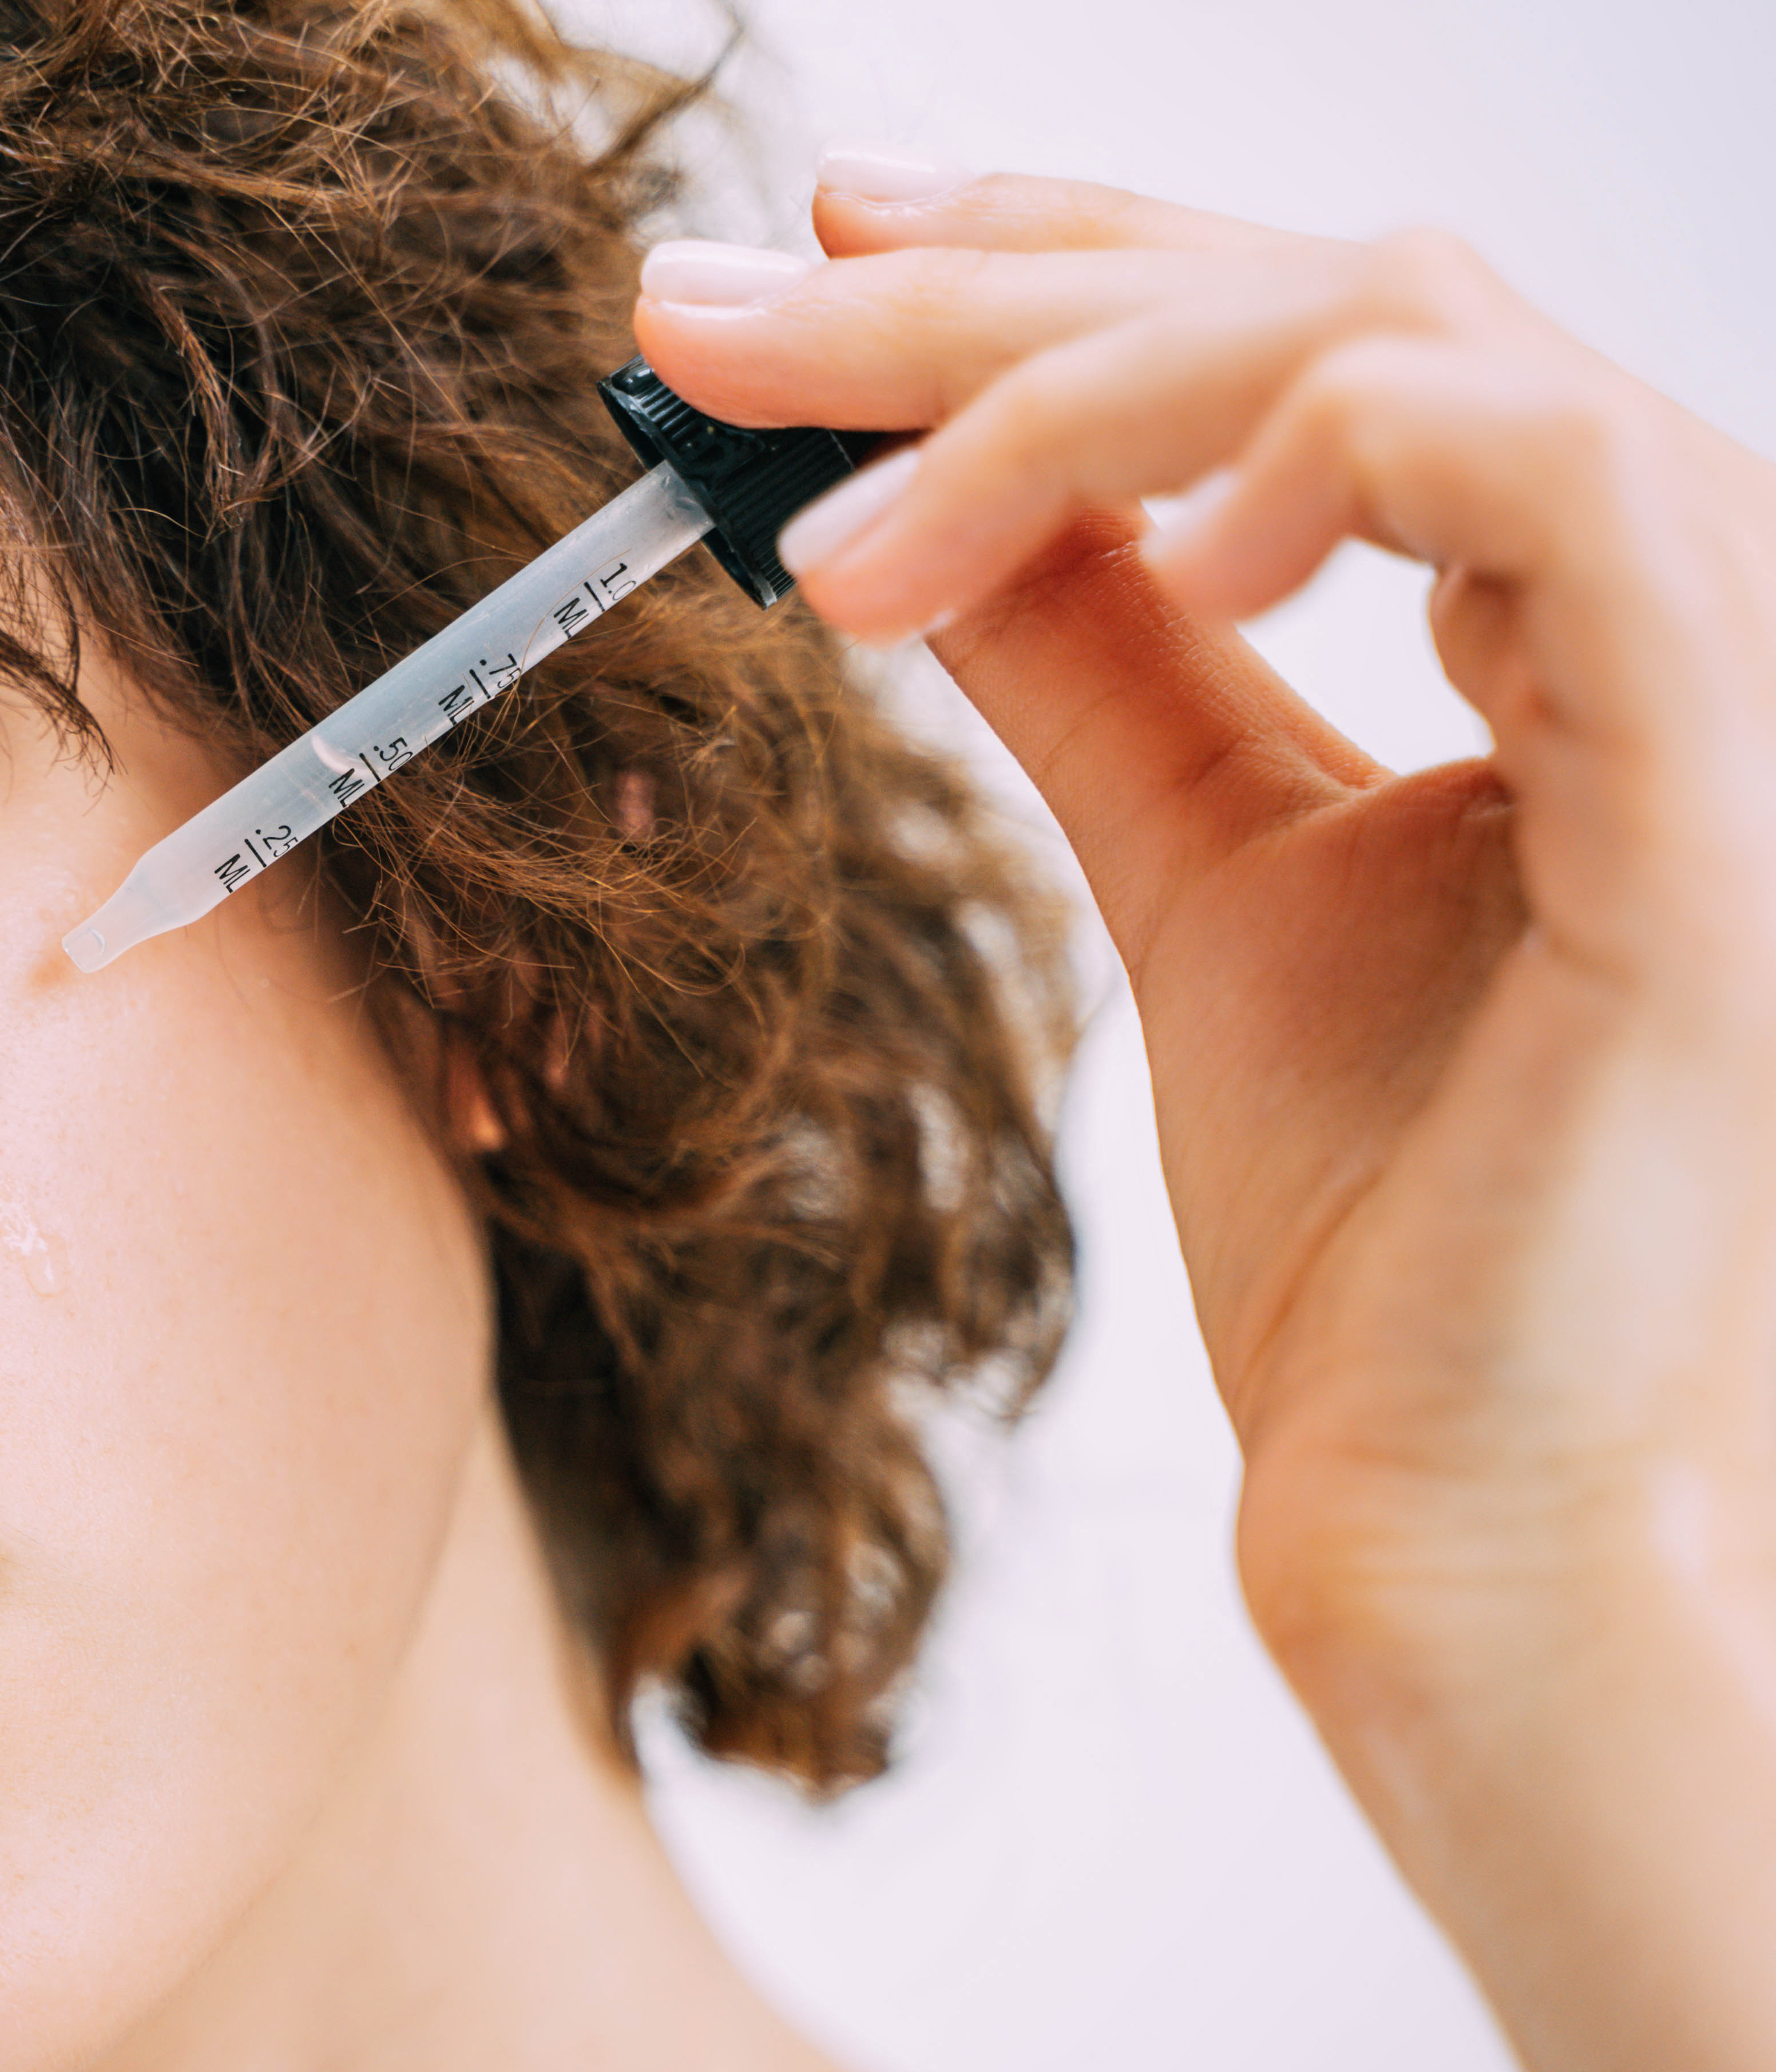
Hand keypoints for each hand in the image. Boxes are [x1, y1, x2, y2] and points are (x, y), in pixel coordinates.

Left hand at [633, 161, 1775, 2071]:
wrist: (1454, 1493)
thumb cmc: (1375, 1216)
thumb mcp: (1190, 863)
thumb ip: (1087, 659)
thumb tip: (903, 499)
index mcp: (1545, 600)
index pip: (1291, 323)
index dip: (1045, 251)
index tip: (801, 258)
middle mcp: (1652, 586)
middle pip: (1314, 289)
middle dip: (983, 289)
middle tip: (721, 318)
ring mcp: (1711, 665)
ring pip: (1400, 333)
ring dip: (1070, 388)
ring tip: (841, 545)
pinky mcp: (1711, 786)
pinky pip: (1546, 485)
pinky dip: (1323, 458)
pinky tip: (1160, 550)